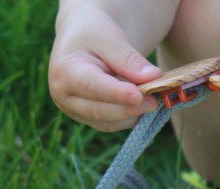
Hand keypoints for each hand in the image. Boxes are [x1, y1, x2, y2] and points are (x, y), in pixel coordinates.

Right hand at [48, 6, 160, 131]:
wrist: (82, 39)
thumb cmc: (94, 33)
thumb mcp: (111, 37)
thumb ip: (129, 59)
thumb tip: (153, 77)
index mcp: (65, 71)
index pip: (92, 87)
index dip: (117, 94)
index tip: (139, 96)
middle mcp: (64, 96)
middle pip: (100, 111)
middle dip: (129, 108)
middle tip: (155, 100)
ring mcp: (74, 110)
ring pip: (107, 123)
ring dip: (132, 115)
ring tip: (153, 100)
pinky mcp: (86, 118)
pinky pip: (111, 124)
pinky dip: (129, 117)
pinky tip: (143, 105)